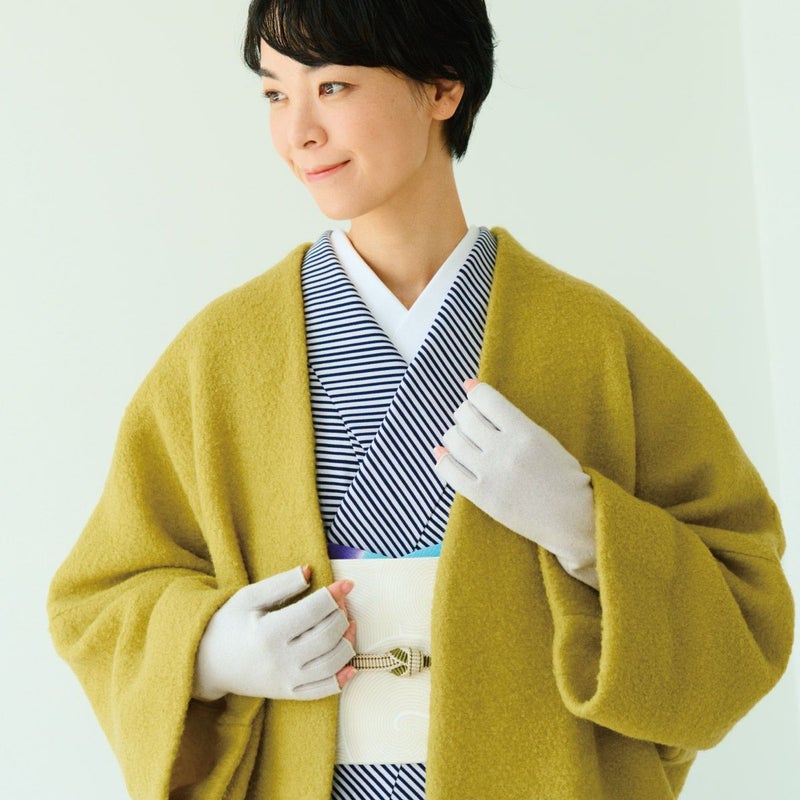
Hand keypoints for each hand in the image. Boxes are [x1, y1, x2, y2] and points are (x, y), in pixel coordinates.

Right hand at [193, 565, 356, 700]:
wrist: (206, 663)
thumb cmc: (227, 624)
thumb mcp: (248, 597)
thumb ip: (281, 583)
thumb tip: (310, 571)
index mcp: (268, 632)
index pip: (314, 611)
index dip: (334, 595)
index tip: (345, 584)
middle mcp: (280, 660)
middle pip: (327, 636)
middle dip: (342, 615)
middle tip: (342, 602)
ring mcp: (286, 680)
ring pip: (332, 664)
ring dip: (348, 642)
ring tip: (348, 624)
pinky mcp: (288, 693)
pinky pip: (324, 691)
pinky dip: (342, 678)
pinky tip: (352, 664)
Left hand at [434, 381, 597, 588]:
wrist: (573, 517)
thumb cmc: (562, 475)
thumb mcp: (543, 438)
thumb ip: (511, 419)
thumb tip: (473, 390)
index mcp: (524, 431)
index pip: (485, 398)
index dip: (475, 392)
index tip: (473, 393)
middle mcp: (504, 449)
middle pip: (466, 417)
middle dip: (464, 413)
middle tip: (470, 419)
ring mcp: (490, 473)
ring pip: (453, 441)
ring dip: (453, 435)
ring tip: (462, 438)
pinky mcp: (480, 496)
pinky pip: (448, 471)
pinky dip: (442, 459)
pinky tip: (445, 455)